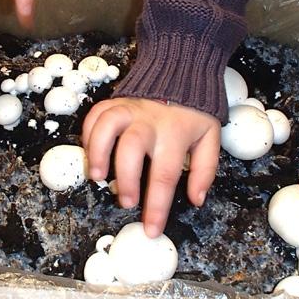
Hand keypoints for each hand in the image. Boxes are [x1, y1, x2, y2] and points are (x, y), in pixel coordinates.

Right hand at [82, 98, 220, 236]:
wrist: (183, 69)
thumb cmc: (195, 111)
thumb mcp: (210, 138)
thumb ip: (205, 170)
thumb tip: (196, 199)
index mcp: (177, 133)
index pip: (165, 174)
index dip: (157, 206)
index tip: (151, 229)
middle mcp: (151, 120)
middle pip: (132, 148)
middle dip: (126, 179)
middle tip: (126, 202)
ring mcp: (131, 107)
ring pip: (108, 125)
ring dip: (98, 152)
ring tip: (97, 176)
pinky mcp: (117, 100)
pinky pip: (96, 114)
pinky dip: (88, 134)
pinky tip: (91, 153)